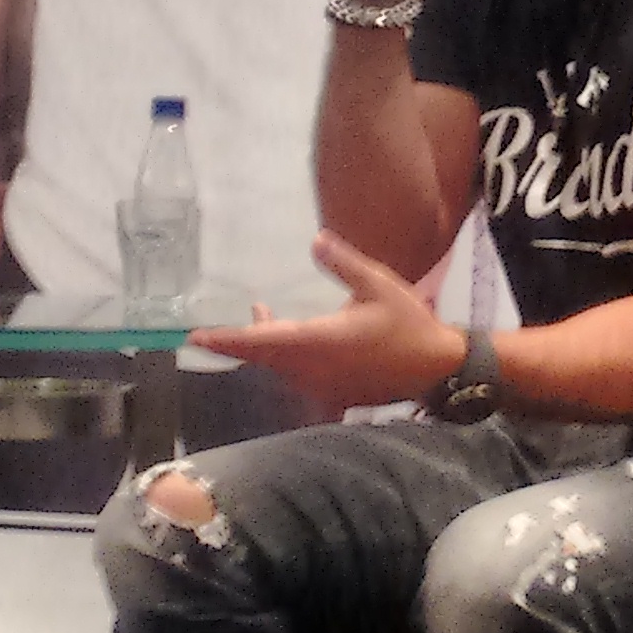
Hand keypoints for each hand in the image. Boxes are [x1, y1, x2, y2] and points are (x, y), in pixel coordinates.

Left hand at [190, 230, 466, 410]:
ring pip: (278, 367)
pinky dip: (285, 356)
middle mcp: (312, 369)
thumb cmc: (408, 325)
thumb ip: (343, 263)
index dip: (226, 340)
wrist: (437, 369)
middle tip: (206, 333)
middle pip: (262, 357)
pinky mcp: (334, 392)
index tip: (195, 338)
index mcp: (318, 341)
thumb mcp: (378, 285)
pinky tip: (291, 337)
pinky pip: (297, 376)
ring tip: (258, 315)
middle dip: (237, 342)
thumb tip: (314, 240)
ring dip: (263, 345)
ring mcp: (322, 385)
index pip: (260, 341)